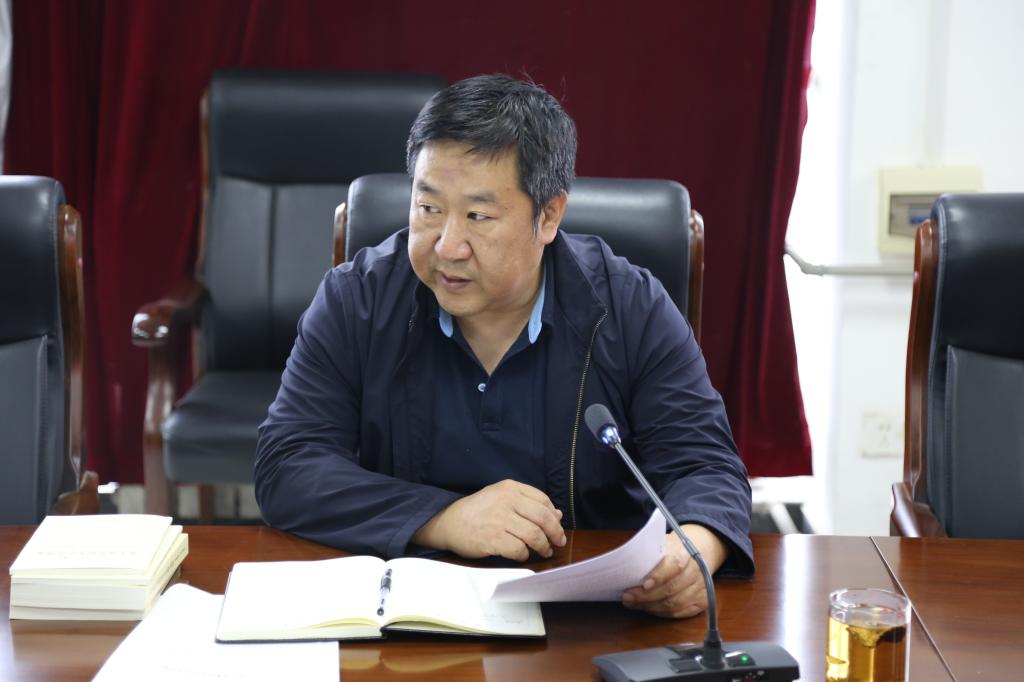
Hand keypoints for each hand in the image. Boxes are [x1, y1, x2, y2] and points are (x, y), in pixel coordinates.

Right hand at [412, 479, 566, 560]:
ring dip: (543, 546)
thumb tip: (557, 515)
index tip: (557, 527)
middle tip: (558, 542)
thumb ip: (528, 504)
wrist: (449, 522)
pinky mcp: (493, 539)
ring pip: (534, 535)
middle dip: (555, 533)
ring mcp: (499, 519)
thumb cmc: (479, 511)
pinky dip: (525, 555)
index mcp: (510, 487)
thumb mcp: (502, 499)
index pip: (543, 500)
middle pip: (543, 518)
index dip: (554, 516)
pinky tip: (523, 555)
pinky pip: (519, 549)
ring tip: (544, 551)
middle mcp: (506, 500)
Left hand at [621, 524, 726, 618]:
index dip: (659, 576)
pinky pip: (680, 612)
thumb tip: (626, 568)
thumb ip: (649, 554)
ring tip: (634, 603)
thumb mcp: (662, 543)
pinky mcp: (702, 601)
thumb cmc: (674, 548)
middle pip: (672, 588)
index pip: (674, 565)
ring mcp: (701, 587)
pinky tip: (649, 608)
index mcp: (686, 551)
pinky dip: (662, 612)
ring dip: (651, 606)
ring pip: (675, 603)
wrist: (700, 549)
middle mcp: (697, 570)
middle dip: (647, 596)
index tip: (644, 584)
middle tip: (628, 597)